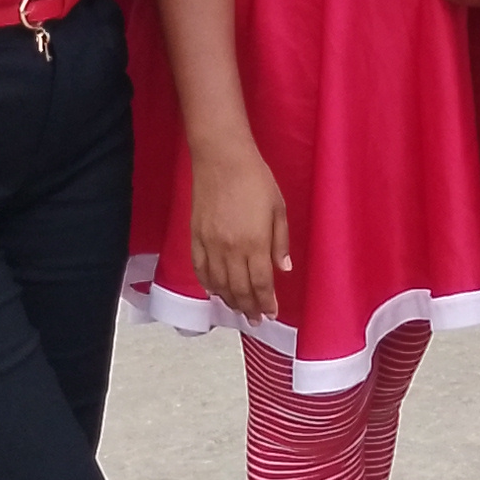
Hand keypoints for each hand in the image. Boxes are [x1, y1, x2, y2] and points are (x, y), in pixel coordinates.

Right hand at [187, 151, 293, 320]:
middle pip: (239, 289)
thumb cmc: (255, 179)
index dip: (266, 302)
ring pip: (219, 283)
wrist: (221, 159)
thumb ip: (280, 242)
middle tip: (256, 320)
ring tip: (239, 310)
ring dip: (229, 300)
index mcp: (254, 242)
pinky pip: (200, 269)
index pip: (261, 283)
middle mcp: (230, 249)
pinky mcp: (196, 237)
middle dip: (249, 308)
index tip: (271, 313)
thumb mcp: (278, 209)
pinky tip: (215, 292)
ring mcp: (210, 244)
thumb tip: (284, 269)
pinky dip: (208, 284)